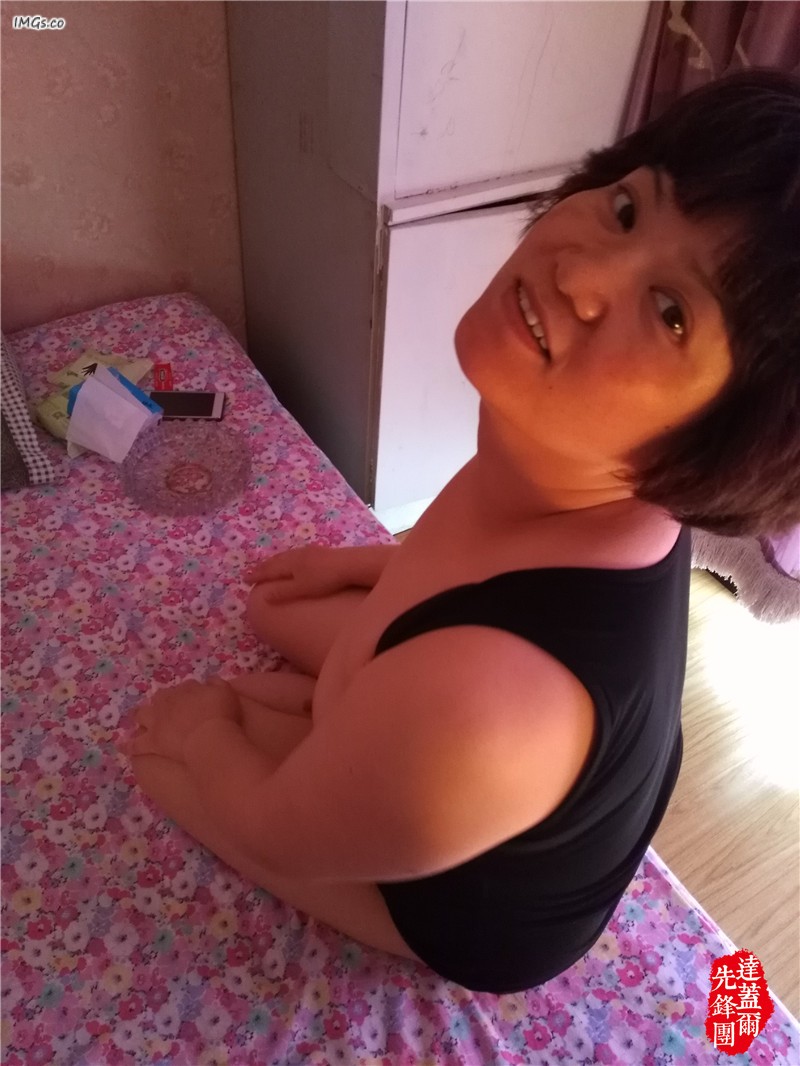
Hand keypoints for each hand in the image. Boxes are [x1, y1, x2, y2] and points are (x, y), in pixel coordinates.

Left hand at [120, 677, 240, 762]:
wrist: (207, 738)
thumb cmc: (219, 713)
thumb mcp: (224, 691)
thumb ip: (215, 684)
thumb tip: (209, 681)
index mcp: (182, 690)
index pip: (183, 688)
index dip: (188, 693)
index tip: (195, 700)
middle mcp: (165, 703)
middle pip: (159, 699)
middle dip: (162, 702)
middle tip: (169, 709)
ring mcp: (155, 723)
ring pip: (142, 715)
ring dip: (141, 716)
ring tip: (140, 720)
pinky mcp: (151, 742)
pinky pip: (135, 745)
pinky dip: (129, 745)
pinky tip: (123, 746)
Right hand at [243, 545, 349, 601]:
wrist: (350, 564)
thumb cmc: (325, 579)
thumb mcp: (302, 589)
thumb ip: (282, 592)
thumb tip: (263, 596)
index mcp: (290, 564)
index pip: (269, 570)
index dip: (257, 575)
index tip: (245, 578)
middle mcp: (296, 555)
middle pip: (276, 561)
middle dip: (263, 566)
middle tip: (253, 570)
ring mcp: (309, 552)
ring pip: (286, 555)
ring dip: (275, 561)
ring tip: (270, 564)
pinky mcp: (320, 552)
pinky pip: (296, 553)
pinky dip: (288, 557)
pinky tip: (294, 559)